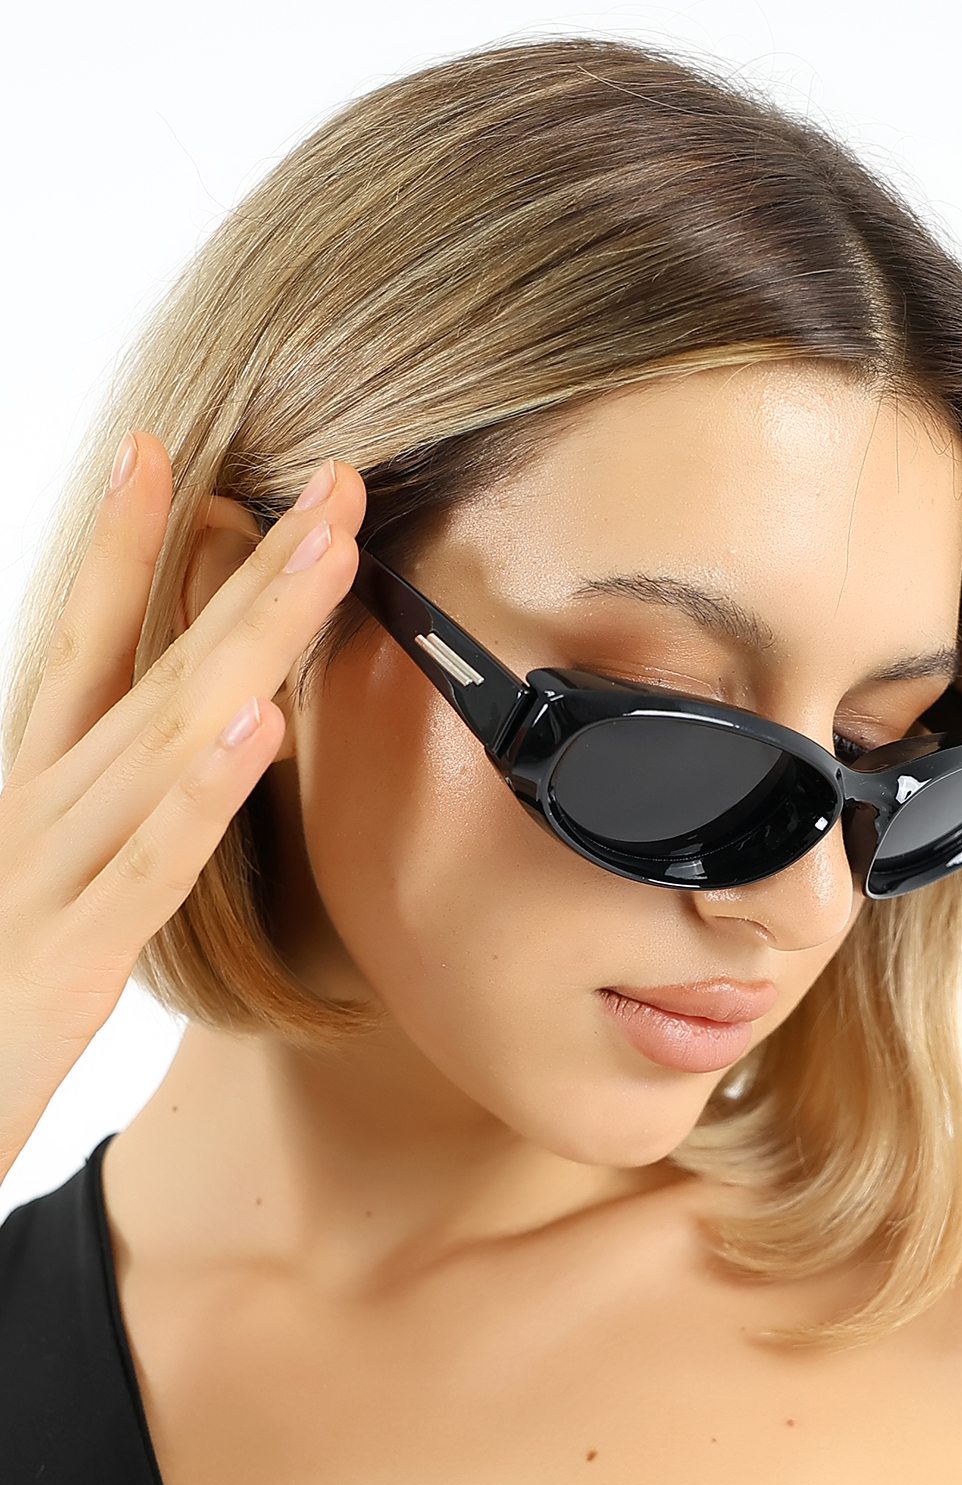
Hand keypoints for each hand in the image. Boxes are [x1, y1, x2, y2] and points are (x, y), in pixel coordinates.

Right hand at [0, 433, 365, 1181]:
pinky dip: (200, 795)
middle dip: (248, 570)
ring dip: (249, 642)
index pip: (81, 647)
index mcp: (32, 793)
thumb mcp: (40, 891)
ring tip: (321, 561)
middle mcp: (38, 813)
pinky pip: (146, 870)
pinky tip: (257, 728)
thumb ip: (107, 816)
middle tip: (333, 484)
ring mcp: (48, 879)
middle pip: (154, 667)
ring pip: (162, 739)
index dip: (123, 548)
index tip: (161, 448)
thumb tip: (215, 734)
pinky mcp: (68, 962)